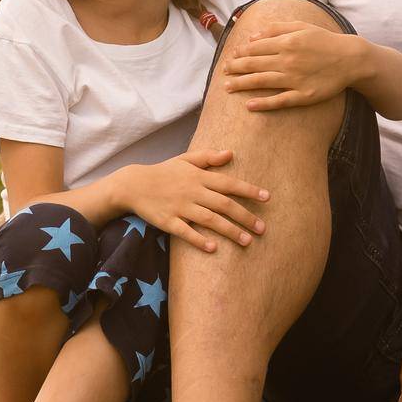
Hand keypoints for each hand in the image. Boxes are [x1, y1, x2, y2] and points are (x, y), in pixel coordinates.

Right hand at [119, 148, 270, 252]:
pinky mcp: (168, 221)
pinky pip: (186, 232)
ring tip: (247, 241)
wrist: (134, 184)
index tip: (267, 198)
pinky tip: (213, 248)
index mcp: (199, 177)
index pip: (229, 183)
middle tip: (262, 229)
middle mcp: (193, 192)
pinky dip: (199, 240)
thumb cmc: (164, 172)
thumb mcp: (186, 160)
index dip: (249, 190)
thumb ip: (209, 157)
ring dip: (230, 231)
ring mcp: (180, 207)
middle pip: (224, 205)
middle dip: (245, 217)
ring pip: (210, 220)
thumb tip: (231, 153)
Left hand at [222, 20, 364, 110]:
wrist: (350, 59)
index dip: (240, 52)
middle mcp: (288, 60)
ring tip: (227, 87)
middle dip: (235, 68)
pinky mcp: (304, 95)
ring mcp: (295, 79)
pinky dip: (263, 103)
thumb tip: (252, 35)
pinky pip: (280, 101)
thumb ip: (276, 29)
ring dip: (242, 84)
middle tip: (223, 72)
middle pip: (254, 64)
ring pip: (262, 81)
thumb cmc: (324, 41)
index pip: (256, 47)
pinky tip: (250, 105)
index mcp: (287, 42)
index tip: (230, 57)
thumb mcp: (301, 27)